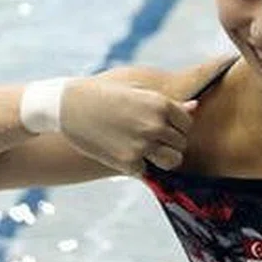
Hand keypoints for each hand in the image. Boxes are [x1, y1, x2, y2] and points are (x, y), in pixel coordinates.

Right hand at [60, 78, 197, 176]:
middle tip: (150, 138)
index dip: (176, 126)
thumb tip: (194, 107)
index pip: (187, 123)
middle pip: (181, 143)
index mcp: (160, 104)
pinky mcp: (128, 162)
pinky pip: (146, 171)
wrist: (67, 106)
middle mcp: (155, 125)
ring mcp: (142, 145)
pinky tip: (124, 154)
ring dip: (163, 158)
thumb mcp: (135, 90)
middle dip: (169, 143)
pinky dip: (138, 167)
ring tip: (146, 150)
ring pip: (172, 161)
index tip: (162, 126)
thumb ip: (167, 102)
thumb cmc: (102, 93)